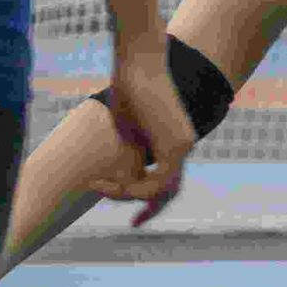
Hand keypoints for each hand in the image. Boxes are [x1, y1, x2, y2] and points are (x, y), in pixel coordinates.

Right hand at [95, 39, 201, 226]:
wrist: (138, 62)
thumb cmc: (127, 86)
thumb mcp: (126, 129)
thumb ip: (129, 154)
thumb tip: (121, 176)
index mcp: (172, 139)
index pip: (162, 177)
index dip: (137, 191)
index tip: (106, 188)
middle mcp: (182, 144)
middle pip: (168, 190)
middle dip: (150, 209)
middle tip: (134, 224)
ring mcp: (183, 144)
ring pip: (161, 189)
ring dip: (129, 195)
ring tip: (103, 188)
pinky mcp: (177, 145)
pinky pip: (158, 183)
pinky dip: (134, 189)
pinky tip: (112, 185)